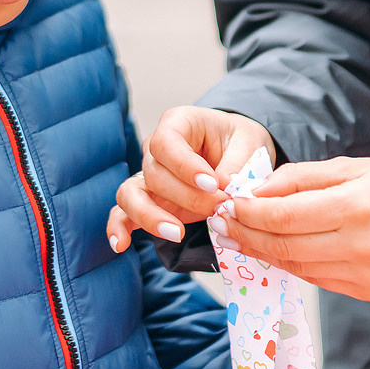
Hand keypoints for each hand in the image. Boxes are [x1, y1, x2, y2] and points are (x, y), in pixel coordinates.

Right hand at [107, 107, 271, 252]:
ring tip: (177, 233)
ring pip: (131, 194)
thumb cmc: (240, 143)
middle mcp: (156, 149)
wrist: (237, 154)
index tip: (212, 185)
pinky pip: (123, 212)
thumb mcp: (250, 144)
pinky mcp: (148, 200)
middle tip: (219, 208)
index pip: (166, 142)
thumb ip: (237, 165)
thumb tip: (224, 190)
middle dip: (187, 197)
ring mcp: (148, 176)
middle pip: (154, 173)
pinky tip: (122, 244)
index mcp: (179, 123)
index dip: (184, 165)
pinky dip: (119, 228)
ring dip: (150, 215)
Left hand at [211, 156, 369, 302]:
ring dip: (264, 252)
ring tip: (242, 236)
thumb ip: (300, 178)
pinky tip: (277, 250)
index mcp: (356, 206)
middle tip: (223, 223)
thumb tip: (255, 192)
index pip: (283, 216)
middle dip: (247, 234)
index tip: (228, 204)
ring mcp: (366, 276)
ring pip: (297, 267)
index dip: (248, 213)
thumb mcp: (352, 166)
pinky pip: (318, 279)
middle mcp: (361, 246)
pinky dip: (293, 264)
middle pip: (284, 246)